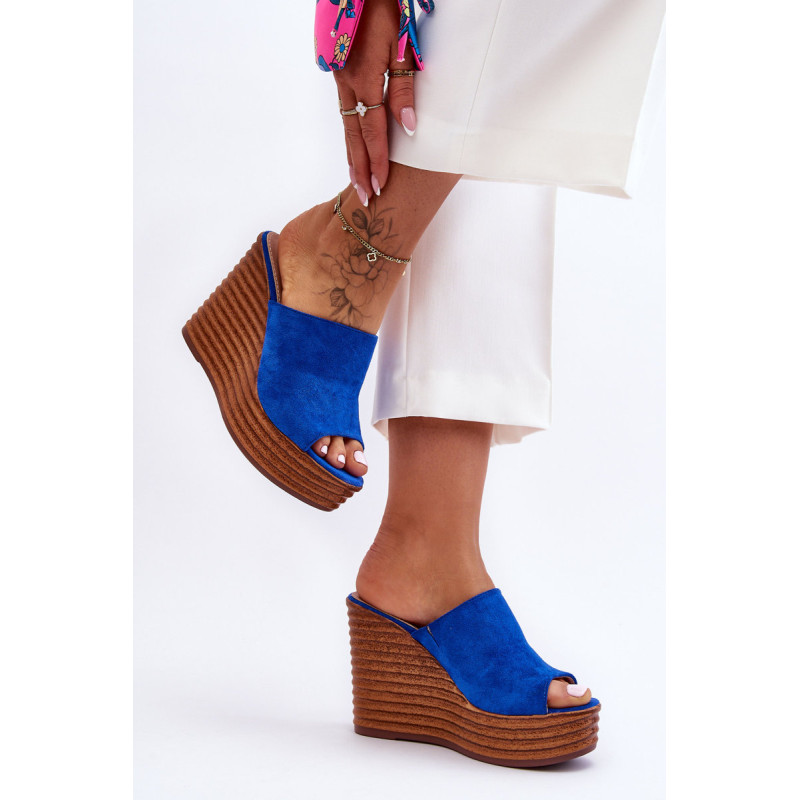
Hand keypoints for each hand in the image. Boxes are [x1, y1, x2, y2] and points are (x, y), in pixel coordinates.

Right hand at [334, 0, 415, 204]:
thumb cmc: (385, 8)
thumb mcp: (402, 45)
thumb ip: (403, 86)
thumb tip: (408, 126)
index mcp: (365, 77)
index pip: (372, 131)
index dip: (377, 160)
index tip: (380, 186)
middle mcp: (348, 82)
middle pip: (354, 136)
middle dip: (360, 169)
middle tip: (365, 198)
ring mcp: (339, 76)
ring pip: (346, 124)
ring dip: (352, 155)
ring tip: (357, 180)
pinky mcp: (338, 70)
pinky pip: (344, 110)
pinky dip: (349, 133)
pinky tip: (354, 146)